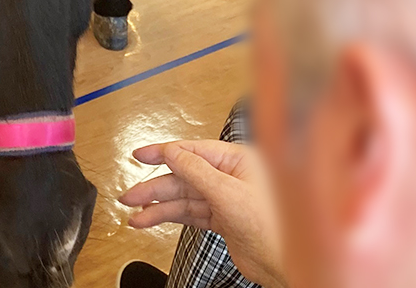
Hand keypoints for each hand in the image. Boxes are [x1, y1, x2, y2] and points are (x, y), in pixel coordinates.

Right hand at [120, 141, 287, 287]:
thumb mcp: (228, 193)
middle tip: (130, 194)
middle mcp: (231, 176)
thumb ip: (197, 171)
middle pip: (184, 176)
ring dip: (158, 206)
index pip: (193, 150)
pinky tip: (152, 219)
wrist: (285, 264)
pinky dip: (170, 217)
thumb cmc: (272, 226)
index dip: (163, 152)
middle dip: (155, 186)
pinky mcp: (223, 219)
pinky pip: (190, 213)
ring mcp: (226, 198)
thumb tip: (172, 152)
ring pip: (184, 197)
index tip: (140, 155)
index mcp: (238, 160)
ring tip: (135, 215)